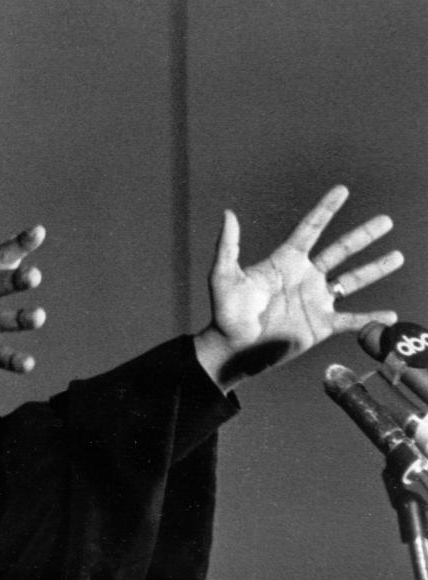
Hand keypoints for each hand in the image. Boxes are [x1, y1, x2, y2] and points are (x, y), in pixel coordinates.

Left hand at [195, 185, 403, 391]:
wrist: (234, 348)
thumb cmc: (226, 312)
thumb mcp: (223, 276)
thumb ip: (228, 245)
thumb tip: (228, 213)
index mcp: (285, 261)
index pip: (310, 229)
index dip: (326, 209)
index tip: (342, 190)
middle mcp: (305, 277)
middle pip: (340, 251)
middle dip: (363, 236)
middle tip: (386, 221)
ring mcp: (315, 300)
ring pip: (352, 280)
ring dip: (375, 269)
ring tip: (397, 256)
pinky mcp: (320, 324)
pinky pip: (351, 321)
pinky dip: (371, 319)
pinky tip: (391, 316)